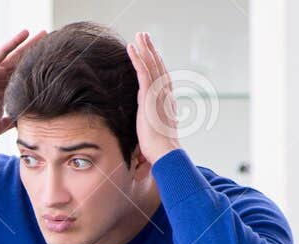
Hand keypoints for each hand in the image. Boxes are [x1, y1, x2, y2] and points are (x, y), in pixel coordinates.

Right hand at [0, 28, 47, 141]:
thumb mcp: (3, 124)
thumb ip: (19, 118)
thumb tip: (39, 120)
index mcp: (9, 95)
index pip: (29, 82)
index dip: (43, 75)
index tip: (60, 69)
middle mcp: (4, 82)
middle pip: (26, 66)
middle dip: (40, 57)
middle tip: (57, 46)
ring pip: (17, 56)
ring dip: (31, 45)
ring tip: (46, 34)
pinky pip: (2, 52)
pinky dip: (14, 42)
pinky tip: (26, 33)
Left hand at [128, 31, 180, 164]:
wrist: (165, 153)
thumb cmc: (159, 150)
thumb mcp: (154, 134)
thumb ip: (151, 126)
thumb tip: (147, 132)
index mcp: (166, 103)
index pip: (162, 79)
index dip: (157, 65)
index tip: (152, 54)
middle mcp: (165, 95)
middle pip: (159, 67)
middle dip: (152, 51)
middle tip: (145, 37)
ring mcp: (158, 95)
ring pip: (152, 65)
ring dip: (145, 49)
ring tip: (139, 36)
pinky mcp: (150, 97)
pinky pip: (144, 72)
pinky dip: (138, 59)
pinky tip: (132, 48)